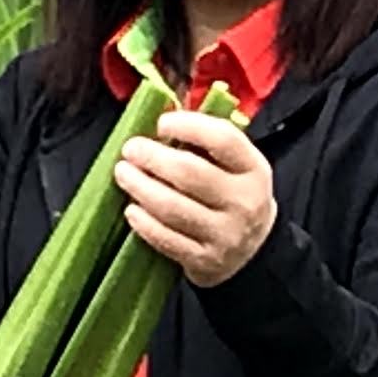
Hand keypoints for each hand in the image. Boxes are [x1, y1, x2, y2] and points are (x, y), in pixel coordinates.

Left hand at [118, 111, 277, 288]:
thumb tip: (159, 116)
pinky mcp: (205, 260)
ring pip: (173, 208)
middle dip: (153, 158)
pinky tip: (132, 210)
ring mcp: (225, 234)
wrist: (253, 251)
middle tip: (130, 150)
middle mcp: (244, 202)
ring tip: (123, 174)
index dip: (188, 126)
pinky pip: (167, 239)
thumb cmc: (232, 195)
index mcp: (254, 169)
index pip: (223, 139)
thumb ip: (206, 143)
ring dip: (141, 187)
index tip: (162, 123)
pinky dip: (144, 223)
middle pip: (190, 173)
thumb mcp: (235, 167)